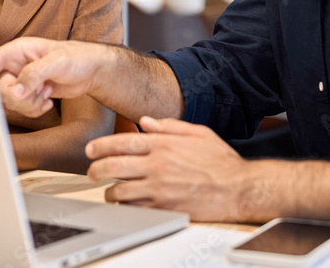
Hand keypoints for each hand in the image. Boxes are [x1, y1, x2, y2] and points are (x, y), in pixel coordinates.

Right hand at [0, 37, 105, 117]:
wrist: (91, 72)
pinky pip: (22, 110)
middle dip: (18, 96)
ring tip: (46, 91)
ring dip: (29, 104)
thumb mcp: (57, 61)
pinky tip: (48, 99)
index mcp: (16, 51)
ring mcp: (21, 81)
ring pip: (10, 103)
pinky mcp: (28, 95)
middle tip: (39, 89)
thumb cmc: (77, 57)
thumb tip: (16, 91)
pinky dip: (35, 109)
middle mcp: (15, 66)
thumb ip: (34, 74)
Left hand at [85, 117, 255, 221]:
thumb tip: (146, 121)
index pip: (122, 142)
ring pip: (120, 190)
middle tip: (91, 172)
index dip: (101, 146)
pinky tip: (127, 202)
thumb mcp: (198, 132)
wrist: (239, 188)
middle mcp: (158, 165)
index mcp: (164, 145)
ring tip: (109, 190)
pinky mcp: (164, 208)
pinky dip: (126, 205)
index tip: (90, 150)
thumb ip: (170, 125)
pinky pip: (135, 208)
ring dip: (109, 191)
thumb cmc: (221, 161)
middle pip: (114, 166)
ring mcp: (159, 188)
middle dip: (96, 169)